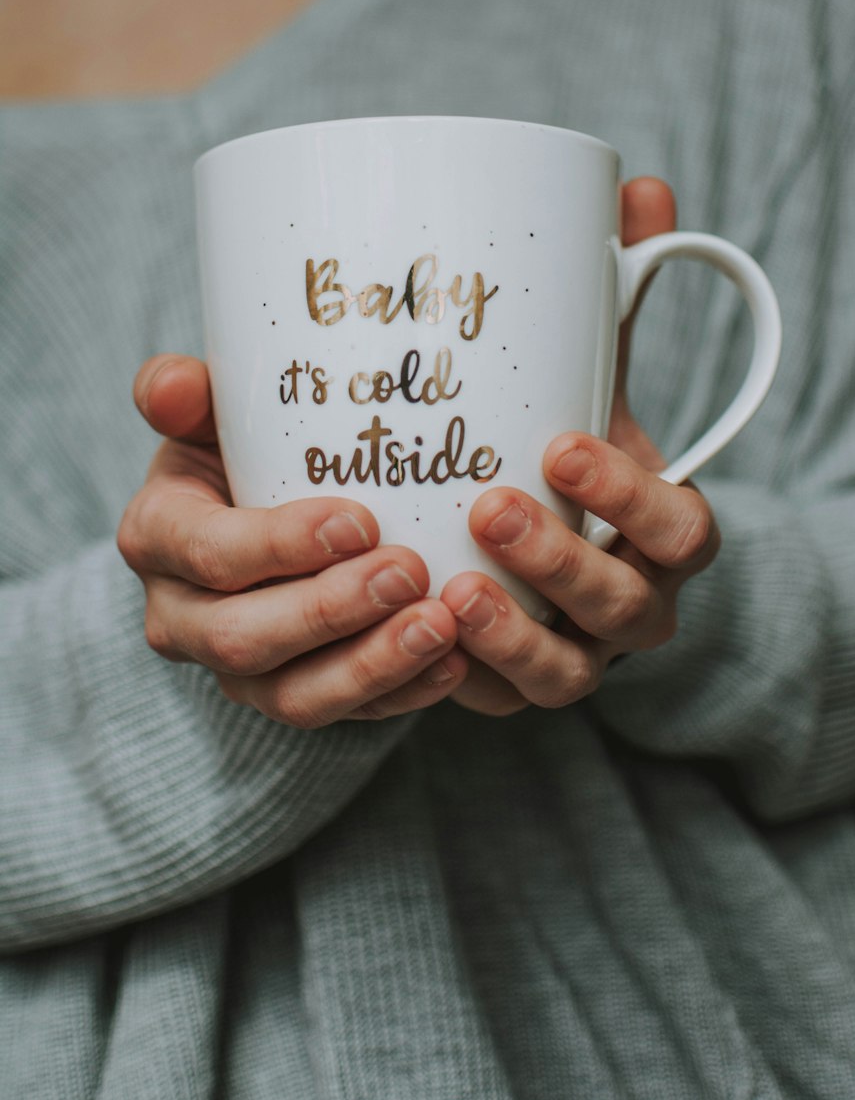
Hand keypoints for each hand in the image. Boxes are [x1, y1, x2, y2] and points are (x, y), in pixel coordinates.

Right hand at [117, 356, 468, 726]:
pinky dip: (402, 692)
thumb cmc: (240, 446)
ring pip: (294, 696)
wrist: (258, 504)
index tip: (361, 520)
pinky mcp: (291, 696)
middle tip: (410, 572)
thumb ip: (185, 392)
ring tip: (442, 626)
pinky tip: (454, 662)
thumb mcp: (209, 410)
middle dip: (331, 611)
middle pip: (244, 638)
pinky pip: (345, 713)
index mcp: (156, 538)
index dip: (280, 545)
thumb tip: (169, 385)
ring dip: (373, 665)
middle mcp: (180, 617)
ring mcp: (236, 671)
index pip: (209, 553)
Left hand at [440, 177, 719, 715]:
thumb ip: (607, 296)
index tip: (562, 440)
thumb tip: (642, 188)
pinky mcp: (510, 688)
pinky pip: (492, 703)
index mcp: (662, 530)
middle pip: (623, 609)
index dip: (635, 496)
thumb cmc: (565, 439)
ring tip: (446, 586)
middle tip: (491, 505)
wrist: (538, 540)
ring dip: (511, 639)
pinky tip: (404, 634)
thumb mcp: (590, 372)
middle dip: (563, 564)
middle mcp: (631, 602)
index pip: (682, 529)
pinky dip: (455, 679)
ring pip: (564, 676)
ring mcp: (576, 654)